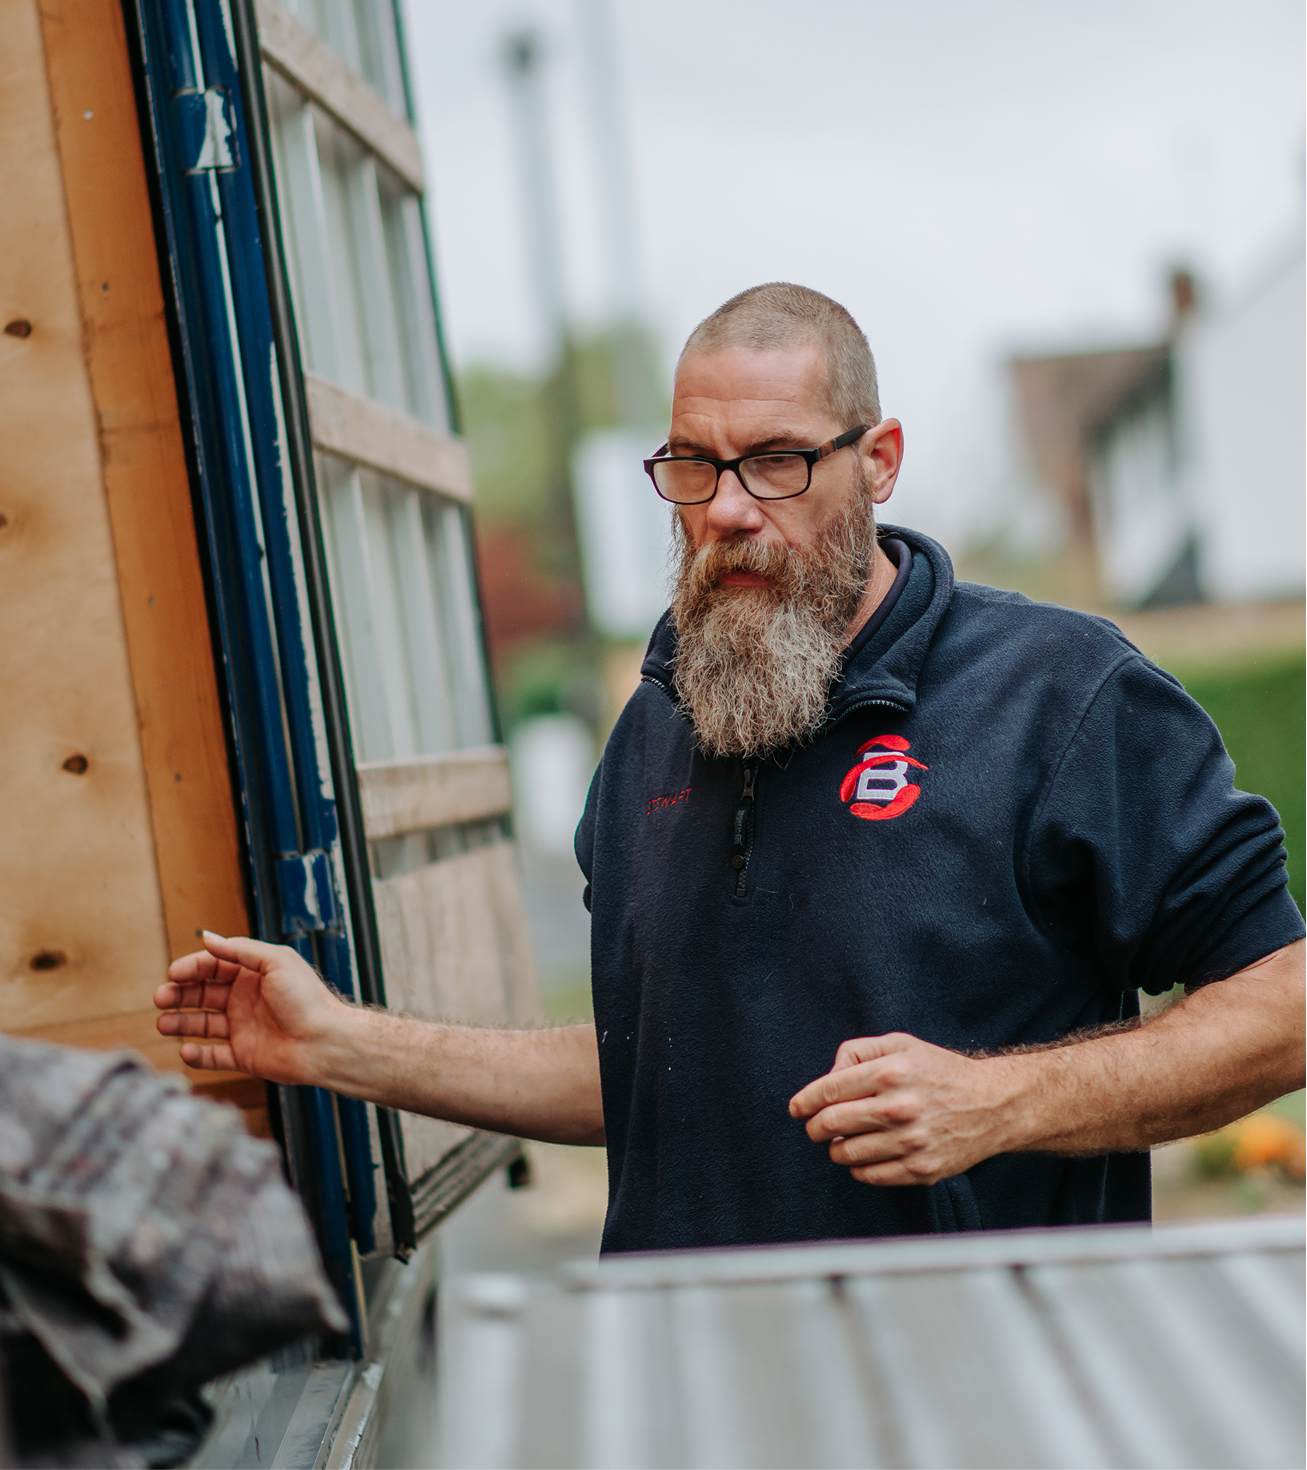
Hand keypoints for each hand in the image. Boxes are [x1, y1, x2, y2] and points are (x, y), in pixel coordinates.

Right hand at [154, 932, 346, 1083]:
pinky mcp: (244, 1056)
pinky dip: (197, 1055)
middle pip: (202, 994)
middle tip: (160, 998)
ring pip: (202, 1024)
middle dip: (179, 994)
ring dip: (181, 1023)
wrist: (324, 1041)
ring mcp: (243, 1028)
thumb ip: (241, 950)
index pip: (213, 967)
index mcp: (253, 975)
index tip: (173, 974)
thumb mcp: (276, 961)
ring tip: (163, 1023)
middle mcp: (245, 1000)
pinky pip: (213, 1056)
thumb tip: (208, 937)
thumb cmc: (306, 998)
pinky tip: (186, 1051)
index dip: (191, 969)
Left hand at [788, 1033, 1016, 1185]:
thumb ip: (857, 1051)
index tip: (797, 1109)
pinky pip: (870, 1176)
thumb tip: (828, 1076)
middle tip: (814, 1128)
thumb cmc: (939, 1071)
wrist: (993, 1105)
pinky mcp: (921, 1169)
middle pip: (831, 1124)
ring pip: (846, 1154)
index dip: (805, 1102)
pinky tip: (864, 1156)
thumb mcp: (900, 1044)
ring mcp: (911, 1142)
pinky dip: (858, 1168)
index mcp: (890, 1072)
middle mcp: (899, 1107)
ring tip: (841, 1141)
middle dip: (814, 1127)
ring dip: (835, 1149)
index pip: (828, 1091)